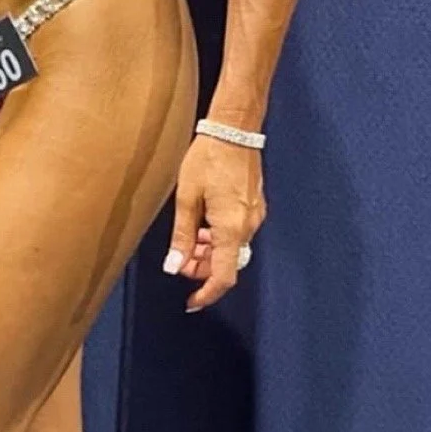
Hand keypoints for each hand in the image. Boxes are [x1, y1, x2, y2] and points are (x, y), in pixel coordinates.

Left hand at [163, 134, 266, 312]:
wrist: (234, 130)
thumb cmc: (208, 159)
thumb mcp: (186, 198)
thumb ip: (182, 236)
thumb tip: (175, 266)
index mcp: (231, 228)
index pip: (224, 276)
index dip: (207, 293)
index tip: (191, 301)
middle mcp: (248, 226)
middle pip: (228, 264)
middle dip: (204, 269)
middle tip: (180, 260)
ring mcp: (255, 216)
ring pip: (233, 249)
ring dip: (211, 253)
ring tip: (190, 239)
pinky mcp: (255, 207)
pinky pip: (238, 233)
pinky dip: (221, 238)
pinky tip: (205, 224)